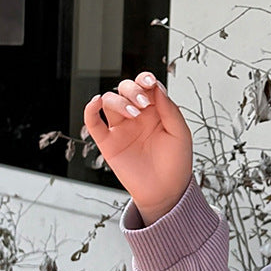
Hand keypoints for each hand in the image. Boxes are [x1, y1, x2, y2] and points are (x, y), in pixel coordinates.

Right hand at [83, 72, 192, 224]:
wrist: (166, 192)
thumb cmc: (176, 163)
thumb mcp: (180, 134)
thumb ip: (169, 109)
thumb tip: (156, 86)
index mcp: (154, 110)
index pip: (145, 86)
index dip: (144, 79)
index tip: (149, 82)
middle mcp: (135, 115)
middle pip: (124, 88)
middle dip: (132, 89)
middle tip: (142, 104)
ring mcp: (120, 128)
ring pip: (109, 100)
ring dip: (119, 101)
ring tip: (133, 114)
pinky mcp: (107, 142)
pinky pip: (93, 121)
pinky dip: (90, 109)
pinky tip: (96, 103)